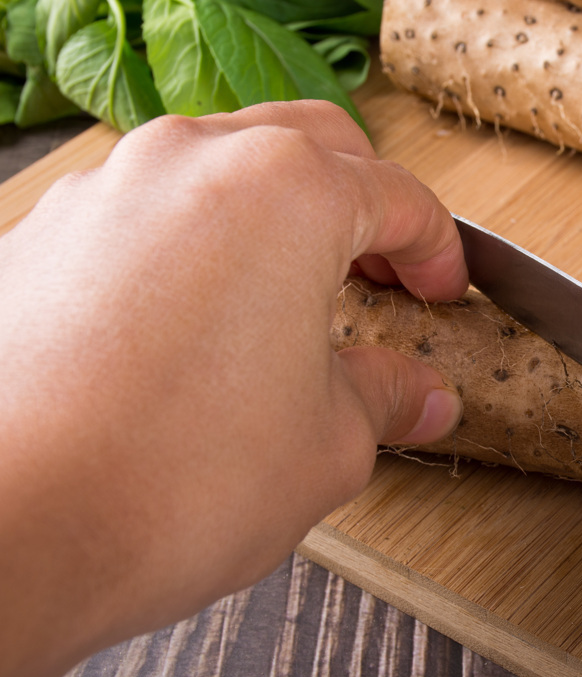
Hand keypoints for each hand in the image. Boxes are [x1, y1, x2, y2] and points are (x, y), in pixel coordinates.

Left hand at [0, 101, 466, 676]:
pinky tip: (197, 322)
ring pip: (218, 167)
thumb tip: (421, 395)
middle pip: (312, 145)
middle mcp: (192, 163)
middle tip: (385, 272)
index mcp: (287, 191)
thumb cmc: (175, 480)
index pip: (397, 197)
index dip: (438, 249)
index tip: (443, 290)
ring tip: (290, 294)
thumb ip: (385, 397)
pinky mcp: (38, 236)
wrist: (8, 532)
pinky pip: (142, 213)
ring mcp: (105, 190)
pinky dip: (191, 244)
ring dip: (273, 215)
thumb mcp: (328, 443)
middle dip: (363, 203)